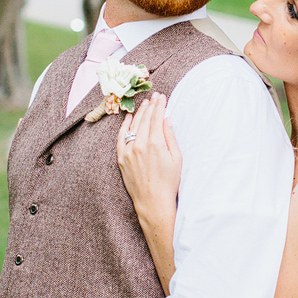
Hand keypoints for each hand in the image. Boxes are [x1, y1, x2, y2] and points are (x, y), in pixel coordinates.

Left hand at [116, 93, 181, 233]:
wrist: (152, 201)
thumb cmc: (168, 182)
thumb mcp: (176, 158)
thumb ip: (170, 137)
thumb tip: (167, 120)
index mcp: (155, 143)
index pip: (156, 118)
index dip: (159, 105)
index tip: (162, 97)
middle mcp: (139, 145)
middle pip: (145, 119)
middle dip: (151, 106)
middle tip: (154, 97)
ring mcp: (128, 151)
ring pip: (133, 126)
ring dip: (139, 113)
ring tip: (145, 104)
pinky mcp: (121, 158)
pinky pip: (121, 137)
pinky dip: (124, 126)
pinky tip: (129, 118)